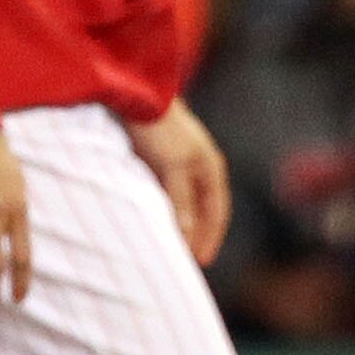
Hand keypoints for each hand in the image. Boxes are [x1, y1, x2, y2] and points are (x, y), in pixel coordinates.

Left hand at [127, 100, 230, 264]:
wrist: (137, 92)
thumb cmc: (158, 128)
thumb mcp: (173, 167)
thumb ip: (181, 202)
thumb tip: (188, 238)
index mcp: (211, 167)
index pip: (217, 212)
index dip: (210, 238)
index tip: (199, 263)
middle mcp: (200, 165)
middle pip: (203, 209)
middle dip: (197, 234)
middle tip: (185, 260)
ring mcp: (181, 160)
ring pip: (185, 201)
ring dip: (180, 222)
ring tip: (170, 245)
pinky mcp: (160, 157)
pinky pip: (168, 191)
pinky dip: (165, 208)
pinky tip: (153, 218)